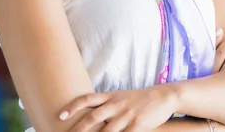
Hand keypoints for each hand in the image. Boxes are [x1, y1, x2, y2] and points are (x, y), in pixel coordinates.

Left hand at [59, 85, 176, 131]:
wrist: (164, 96)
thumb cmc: (141, 99)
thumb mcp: (122, 97)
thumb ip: (108, 104)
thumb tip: (93, 114)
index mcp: (111, 96)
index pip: (88, 98)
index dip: (73, 106)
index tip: (60, 115)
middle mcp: (116, 105)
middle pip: (92, 116)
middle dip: (78, 128)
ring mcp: (126, 115)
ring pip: (106, 131)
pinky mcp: (136, 125)